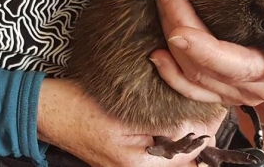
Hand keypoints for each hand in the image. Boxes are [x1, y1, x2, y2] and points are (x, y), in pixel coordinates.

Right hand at [37, 78, 225, 166]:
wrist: (46, 109)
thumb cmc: (78, 109)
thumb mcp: (123, 116)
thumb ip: (162, 127)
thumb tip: (198, 129)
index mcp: (140, 165)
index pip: (190, 156)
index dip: (207, 130)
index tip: (217, 107)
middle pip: (182, 155)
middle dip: (197, 130)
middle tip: (207, 102)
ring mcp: (130, 162)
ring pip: (169, 149)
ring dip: (182, 128)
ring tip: (191, 103)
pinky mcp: (123, 152)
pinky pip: (154, 145)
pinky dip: (165, 129)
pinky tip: (168, 111)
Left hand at [150, 0, 263, 105]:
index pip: (231, 64)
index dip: (202, 47)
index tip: (176, 20)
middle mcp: (252, 87)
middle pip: (204, 68)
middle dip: (178, 30)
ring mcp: (234, 89)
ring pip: (192, 79)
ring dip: (170, 49)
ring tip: (159, 13)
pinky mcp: (222, 84)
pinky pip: (192, 88)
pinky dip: (173, 73)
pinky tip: (158, 54)